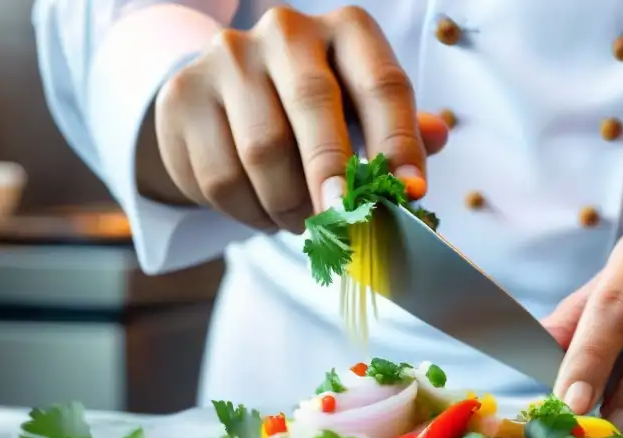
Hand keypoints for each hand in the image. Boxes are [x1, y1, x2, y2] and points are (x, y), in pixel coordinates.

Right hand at [142, 6, 449, 232]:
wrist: (221, 103)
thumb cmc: (310, 114)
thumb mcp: (361, 113)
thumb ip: (398, 127)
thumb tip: (438, 136)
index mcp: (345, 31)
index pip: (382, 84)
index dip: (398, 143)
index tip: (409, 194)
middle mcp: (286, 31)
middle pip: (312, 105)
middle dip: (332, 173)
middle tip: (344, 219)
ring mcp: (228, 59)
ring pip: (263, 151)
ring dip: (289, 205)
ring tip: (304, 221)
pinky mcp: (184, 97)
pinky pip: (222, 177)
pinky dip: (250, 213)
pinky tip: (265, 212)